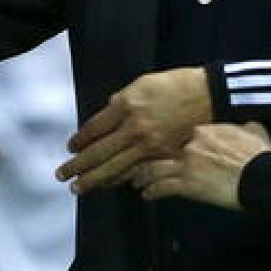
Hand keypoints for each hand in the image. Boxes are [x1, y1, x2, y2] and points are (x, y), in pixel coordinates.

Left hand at [56, 67, 212, 192]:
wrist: (208, 96)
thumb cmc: (175, 85)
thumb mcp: (142, 83)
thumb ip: (121, 102)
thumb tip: (105, 117)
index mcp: (127, 105)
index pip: (94, 128)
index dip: (80, 140)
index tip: (71, 147)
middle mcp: (135, 127)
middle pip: (99, 153)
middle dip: (78, 166)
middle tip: (62, 176)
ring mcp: (150, 145)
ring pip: (116, 168)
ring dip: (96, 179)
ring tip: (81, 187)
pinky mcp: (164, 156)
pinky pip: (138, 173)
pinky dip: (122, 180)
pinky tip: (111, 185)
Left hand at [132, 122, 270, 209]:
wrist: (262, 176)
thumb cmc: (260, 155)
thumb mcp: (253, 130)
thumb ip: (241, 127)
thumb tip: (246, 125)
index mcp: (203, 129)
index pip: (174, 132)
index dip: (162, 139)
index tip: (156, 142)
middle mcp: (190, 144)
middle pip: (157, 149)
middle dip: (143, 156)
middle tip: (134, 162)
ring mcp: (187, 164)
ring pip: (153, 168)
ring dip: (141, 176)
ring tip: (135, 180)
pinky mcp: (188, 185)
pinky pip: (161, 188)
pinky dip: (151, 192)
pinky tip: (146, 196)